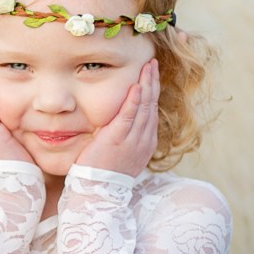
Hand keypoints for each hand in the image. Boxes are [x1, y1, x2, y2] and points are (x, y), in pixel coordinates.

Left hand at [75, 58, 159, 176]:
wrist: (99, 191)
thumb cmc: (106, 173)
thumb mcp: (122, 154)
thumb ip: (124, 136)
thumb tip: (120, 122)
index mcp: (146, 142)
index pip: (152, 110)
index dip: (153, 91)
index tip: (152, 74)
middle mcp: (144, 139)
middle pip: (152, 104)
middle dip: (153, 82)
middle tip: (153, 62)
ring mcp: (133, 140)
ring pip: (144, 107)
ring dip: (146, 84)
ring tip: (148, 66)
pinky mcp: (117, 139)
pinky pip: (129, 116)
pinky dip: (134, 100)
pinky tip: (137, 86)